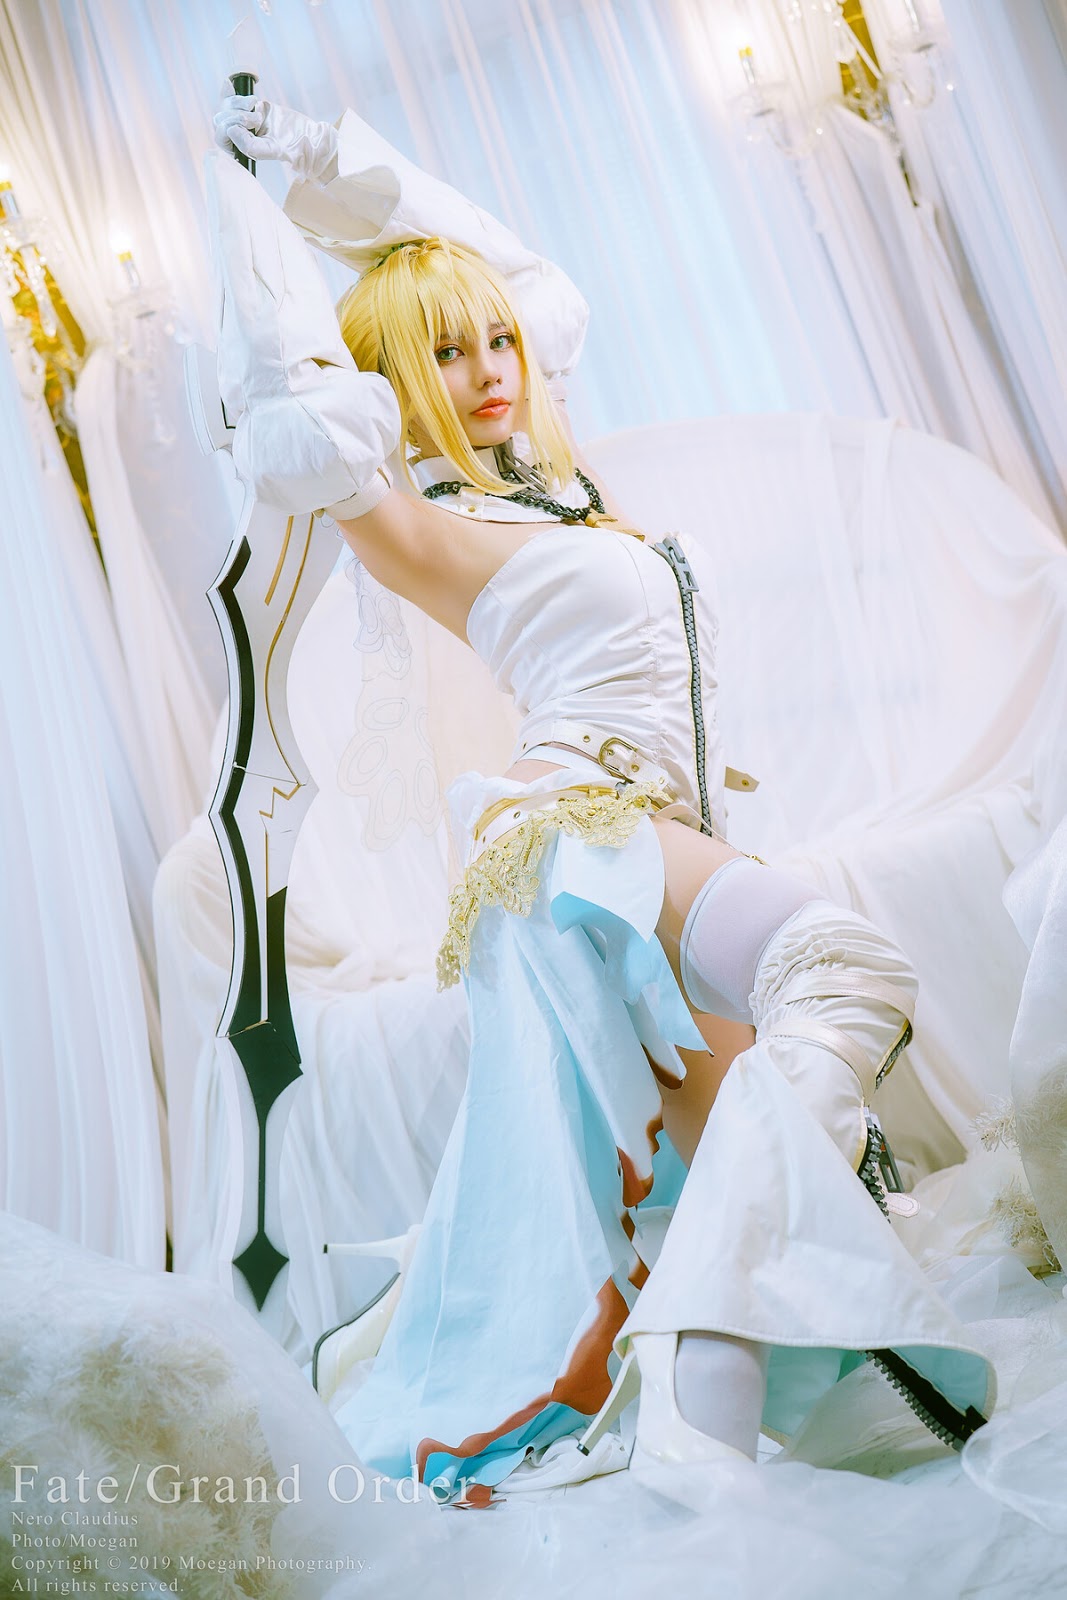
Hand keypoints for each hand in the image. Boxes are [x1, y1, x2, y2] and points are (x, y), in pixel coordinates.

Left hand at [212, 95, 337, 182]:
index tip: (248, 125)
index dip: (229, 126)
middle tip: (257, 119)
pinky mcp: (250, 107)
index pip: (221, 136)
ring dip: (239, 104)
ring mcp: (243, 121)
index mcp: (239, 151)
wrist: (304, 134)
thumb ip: (247, 145)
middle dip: (236, 115)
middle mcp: (238, 136)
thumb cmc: (289, 147)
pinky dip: (229, 91)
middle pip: (221, 119)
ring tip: (257, 111)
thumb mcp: (268, 150)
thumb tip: (229, 128)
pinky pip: (232, 97)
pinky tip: (228, 83)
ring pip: (226, 106)